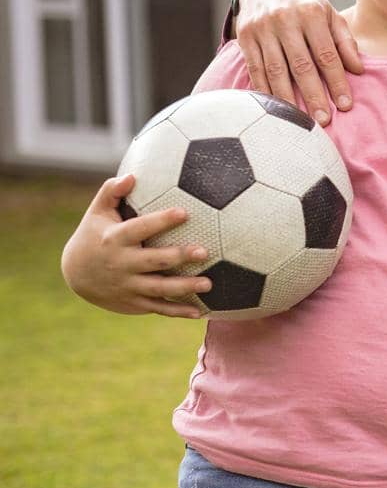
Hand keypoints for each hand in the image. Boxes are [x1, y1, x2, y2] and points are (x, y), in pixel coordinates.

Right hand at [60, 175, 212, 317]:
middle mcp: (122, 263)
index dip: (161, 221)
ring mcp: (128, 285)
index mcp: (115, 239)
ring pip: (159, 289)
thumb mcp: (97, 213)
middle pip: (154, 261)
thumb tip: (131, 175)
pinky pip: (158, 308)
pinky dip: (178, 312)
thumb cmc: (94, 235)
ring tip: (209, 284)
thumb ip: (112, 192)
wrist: (75, 275)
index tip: (184, 212)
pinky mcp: (134, 302)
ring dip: (184, 288)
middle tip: (204, 251)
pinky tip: (199, 312)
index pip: (140, 228)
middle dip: (178, 257)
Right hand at [235, 0, 361, 123]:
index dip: (336, 81)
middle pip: (301, 65)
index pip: (326, 54)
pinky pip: (255, 69)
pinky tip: (275, 108)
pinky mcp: (245, 38)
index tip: (345, 105)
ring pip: (275, 70)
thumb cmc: (305, 6)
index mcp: (311, 13)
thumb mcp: (329, 15)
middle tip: (323, 121)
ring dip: (287, 98)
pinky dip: (265, 90)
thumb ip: (344, 41)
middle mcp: (285, 19)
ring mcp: (262, 29)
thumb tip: (358, 70)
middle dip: (313, 96)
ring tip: (299, 121)